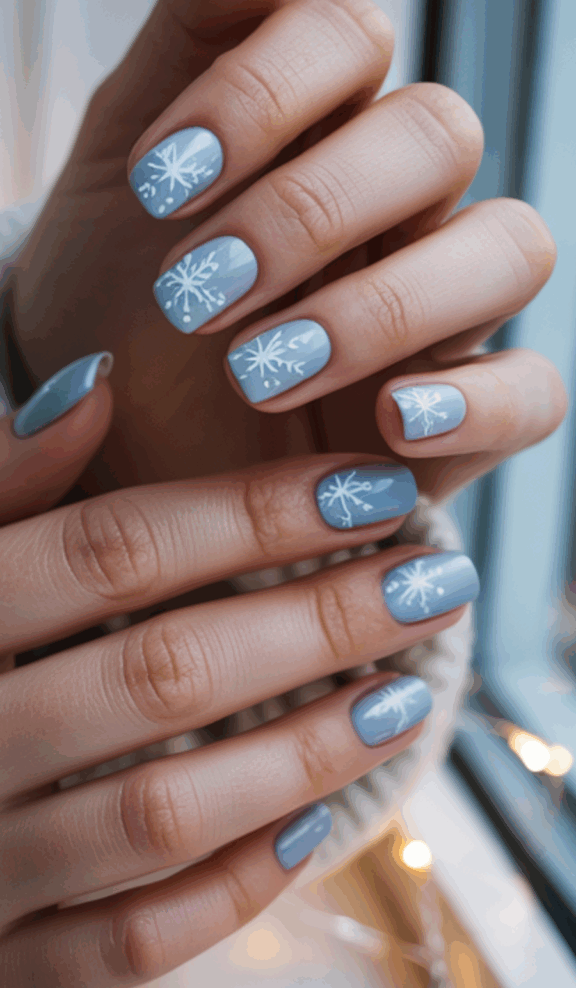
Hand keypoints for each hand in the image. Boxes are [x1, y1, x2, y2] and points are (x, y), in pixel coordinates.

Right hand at [0, 376, 478, 987]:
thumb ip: (9, 486)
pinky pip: (123, 947)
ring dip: (299, 754)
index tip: (372, 491)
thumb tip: (94, 384)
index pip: (111, 551)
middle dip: (313, 622)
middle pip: (160, 672)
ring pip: (159, 811)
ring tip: (404, 695)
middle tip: (427, 582)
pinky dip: (223, 893)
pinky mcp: (2, 967)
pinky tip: (307, 831)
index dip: (251, 515)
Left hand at [10, 0, 564, 498]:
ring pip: (511, 249)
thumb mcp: (117, 174)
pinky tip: (389, 422)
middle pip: (439, 135)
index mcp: (320, 128)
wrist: (118, 435)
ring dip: (382, 307)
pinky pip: (535, 392)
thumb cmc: (117, 302)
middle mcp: (399, 206)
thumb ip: (186, 56)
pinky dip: (477, 403)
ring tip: (260, 373)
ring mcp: (441, 311)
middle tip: (196, 292)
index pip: (349, 37)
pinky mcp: (463, 418)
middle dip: (309, 212)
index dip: (261, 94)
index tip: (159, 185)